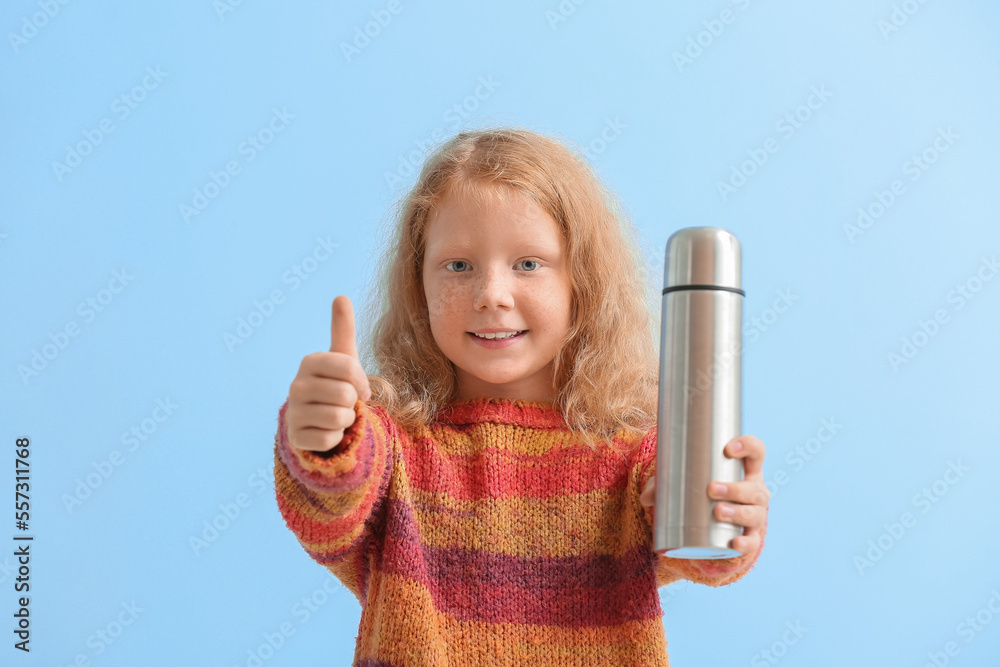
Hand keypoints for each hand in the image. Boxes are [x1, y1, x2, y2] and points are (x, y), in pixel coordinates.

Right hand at [285, 295, 371, 451]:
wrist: (318, 421)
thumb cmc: (335, 385)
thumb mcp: (342, 358)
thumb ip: (343, 329)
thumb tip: (341, 295)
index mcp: (309, 362)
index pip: (349, 368)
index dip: (362, 381)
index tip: (359, 386)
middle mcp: (296, 385)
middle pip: (346, 394)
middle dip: (353, 402)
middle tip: (345, 402)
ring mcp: (293, 412)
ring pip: (339, 417)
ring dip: (347, 420)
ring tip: (337, 415)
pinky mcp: (296, 437)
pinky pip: (330, 438)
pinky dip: (336, 437)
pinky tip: (327, 430)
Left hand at [639, 435, 769, 555]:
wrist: (717, 525)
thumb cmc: (703, 492)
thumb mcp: (687, 484)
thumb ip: (665, 486)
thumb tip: (645, 498)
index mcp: (746, 470)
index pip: (756, 452)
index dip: (748, 446)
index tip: (728, 448)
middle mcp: (756, 491)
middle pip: (754, 488)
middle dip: (735, 488)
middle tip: (711, 489)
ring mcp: (756, 514)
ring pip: (755, 513)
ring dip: (738, 512)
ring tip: (718, 512)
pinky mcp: (751, 536)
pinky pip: (753, 540)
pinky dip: (746, 542)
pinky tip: (734, 542)